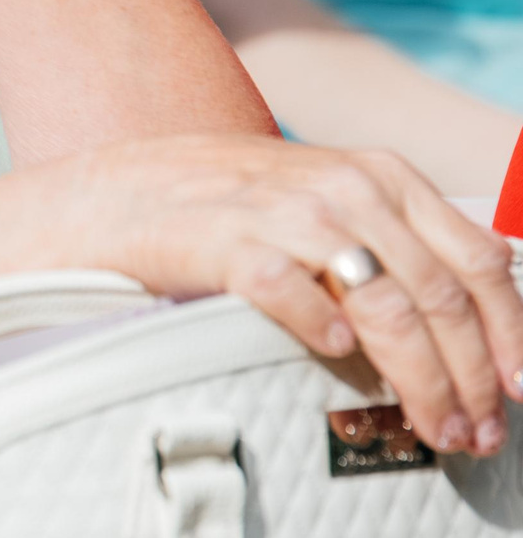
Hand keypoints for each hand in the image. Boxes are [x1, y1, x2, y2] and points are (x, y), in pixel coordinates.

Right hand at [58, 134, 522, 456]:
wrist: (121, 192)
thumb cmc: (227, 203)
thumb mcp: (328, 197)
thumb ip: (397, 236)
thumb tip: (478, 308)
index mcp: (382, 175)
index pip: (480, 260)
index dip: (511, 333)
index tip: (519, 389)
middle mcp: (346, 187)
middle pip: (442, 297)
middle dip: (473, 378)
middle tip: (477, 430)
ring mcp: (288, 214)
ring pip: (389, 310)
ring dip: (423, 382)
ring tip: (432, 426)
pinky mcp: (232, 244)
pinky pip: (297, 297)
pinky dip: (325, 333)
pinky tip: (334, 355)